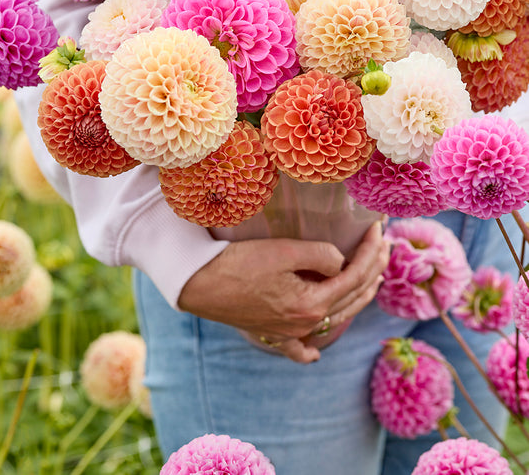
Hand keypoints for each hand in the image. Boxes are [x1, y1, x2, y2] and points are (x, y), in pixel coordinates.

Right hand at [177, 221, 389, 363]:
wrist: (199, 283)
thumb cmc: (239, 263)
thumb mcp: (284, 251)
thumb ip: (320, 255)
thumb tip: (341, 262)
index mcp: (312, 304)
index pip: (355, 275)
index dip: (371, 250)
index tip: (379, 227)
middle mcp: (306, 324)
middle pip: (352, 297)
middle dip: (373, 269)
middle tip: (383, 244)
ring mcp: (289, 333)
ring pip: (335, 318)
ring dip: (357, 297)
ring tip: (371, 277)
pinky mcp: (271, 333)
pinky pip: (296, 349)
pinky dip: (310, 350)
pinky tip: (315, 354)